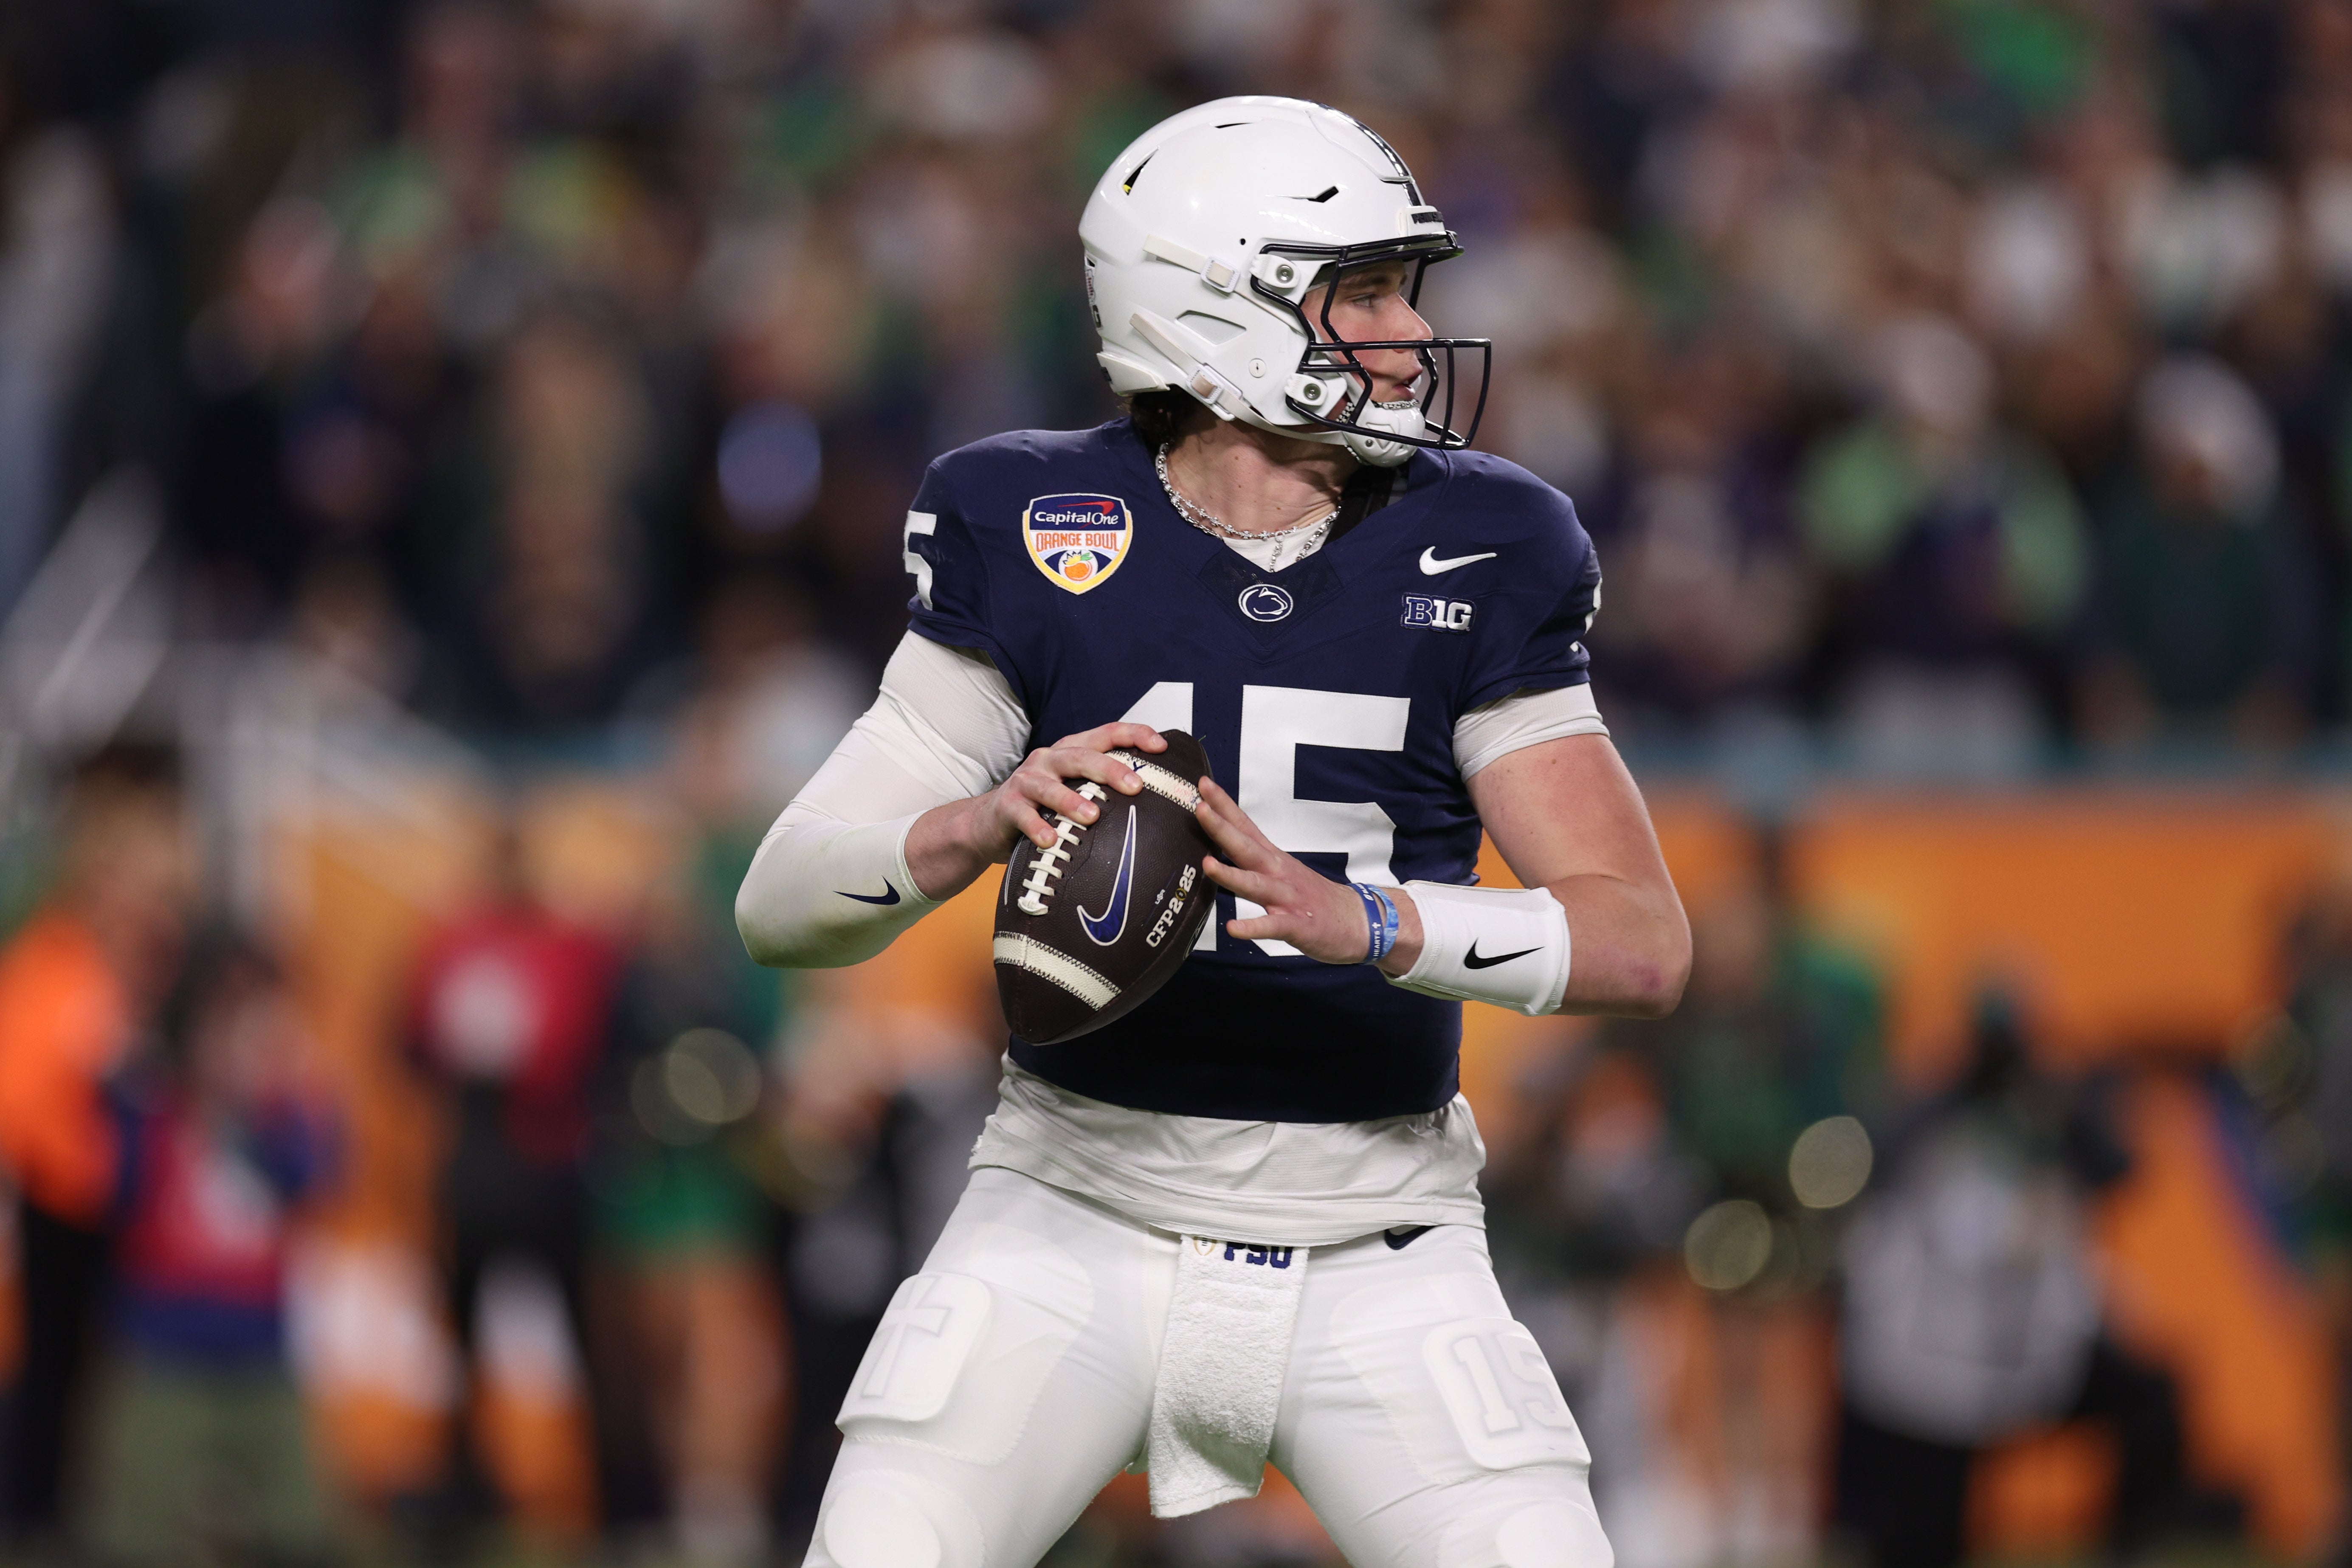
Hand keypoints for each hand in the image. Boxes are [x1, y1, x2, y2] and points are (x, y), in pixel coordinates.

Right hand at [906, 723, 1168, 901]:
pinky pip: (1023, 816)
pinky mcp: (1008, 806)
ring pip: (1050, 785)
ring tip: (1093, 817)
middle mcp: (1049, 760)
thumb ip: (1103, 789)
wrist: (988, 823)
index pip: (1105, 734)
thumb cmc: (1044, 808)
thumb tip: (1156, 801)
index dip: (1133, 735)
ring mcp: (1026, 781)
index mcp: (1070, 751)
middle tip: (1135, 786)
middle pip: (1081, 756)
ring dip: (1072, 800)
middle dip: (1109, 769)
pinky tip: (1051, 841)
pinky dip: (1037, 828)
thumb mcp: (1073, 790)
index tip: (1161, 745)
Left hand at [1196, 777, 1389, 964]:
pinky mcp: (1297, 925)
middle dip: (1222, 828)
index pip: (1246, 826)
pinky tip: (1233, 928)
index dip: (1224, 805)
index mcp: (1273, 858)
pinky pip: (1272, 926)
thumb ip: (1254, 858)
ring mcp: (1288, 898)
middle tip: (1199, 808)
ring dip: (1232, 875)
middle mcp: (1279, 873)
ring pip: (1256, 885)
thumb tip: (1220, 843)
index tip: (1203, 784)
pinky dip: (1252, 928)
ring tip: (1208, 864)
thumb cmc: (1313, 897)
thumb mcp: (1283, 870)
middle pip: (1247, 848)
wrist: (1359, 921)